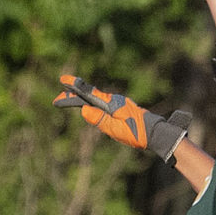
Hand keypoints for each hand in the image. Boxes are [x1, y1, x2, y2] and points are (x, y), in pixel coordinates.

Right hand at [54, 75, 189, 160]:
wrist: (156, 133)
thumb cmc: (137, 133)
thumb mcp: (116, 130)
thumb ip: (100, 120)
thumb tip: (84, 110)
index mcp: (112, 104)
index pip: (90, 94)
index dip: (75, 88)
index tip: (63, 81)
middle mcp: (115, 100)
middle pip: (91, 95)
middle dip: (74, 95)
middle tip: (59, 98)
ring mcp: (119, 103)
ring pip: (97, 99)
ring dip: (82, 99)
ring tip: (70, 100)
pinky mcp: (122, 108)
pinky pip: (103, 104)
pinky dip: (92, 103)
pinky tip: (90, 106)